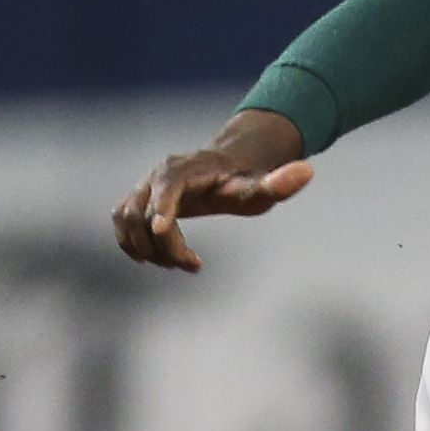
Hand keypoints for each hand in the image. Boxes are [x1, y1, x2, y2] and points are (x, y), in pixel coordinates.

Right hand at [111, 110, 312, 272]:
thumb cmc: (248, 179)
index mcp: (184, 170)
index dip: (161, 207)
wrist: (229, 166)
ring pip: (126, 220)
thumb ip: (280, 183)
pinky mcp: (137, 201)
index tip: (161, 231)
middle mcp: (157, 176)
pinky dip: (133, 246)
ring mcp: (142, 188)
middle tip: (194, 264)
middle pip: (142, 212)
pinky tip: (164, 259)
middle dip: (163, 245)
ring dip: (146, 250)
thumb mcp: (264, 186)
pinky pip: (121, 224)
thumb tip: (308, 171)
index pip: (166, 187)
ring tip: (182, 262)